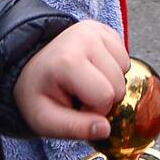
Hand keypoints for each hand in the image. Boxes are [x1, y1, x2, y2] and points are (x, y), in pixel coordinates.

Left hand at [15, 20, 129, 139]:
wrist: (33, 66)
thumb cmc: (39, 94)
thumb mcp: (45, 120)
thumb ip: (74, 129)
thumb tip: (105, 129)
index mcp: (68, 61)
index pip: (105, 97)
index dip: (94, 111)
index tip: (74, 107)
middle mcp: (86, 37)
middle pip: (119, 84)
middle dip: (104, 98)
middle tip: (80, 95)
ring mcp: (97, 30)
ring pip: (126, 69)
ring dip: (110, 83)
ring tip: (86, 82)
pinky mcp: (105, 29)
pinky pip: (125, 57)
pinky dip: (114, 69)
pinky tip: (94, 71)